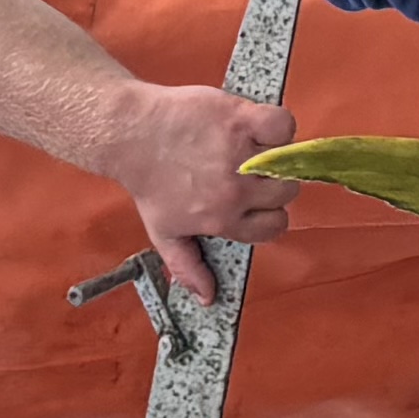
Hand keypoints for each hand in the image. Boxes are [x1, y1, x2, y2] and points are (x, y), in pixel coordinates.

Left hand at [100, 81, 298, 296]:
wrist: (130, 135)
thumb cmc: (147, 181)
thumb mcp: (163, 232)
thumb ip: (187, 267)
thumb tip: (209, 298)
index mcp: (224, 219)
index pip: (274, 227)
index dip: (268, 214)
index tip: (255, 201)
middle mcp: (237, 191)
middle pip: (285, 192)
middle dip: (272, 183)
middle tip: (252, 171)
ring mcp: (241, 153)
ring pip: (288, 160)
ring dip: (277, 153)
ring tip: (256, 147)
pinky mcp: (241, 119)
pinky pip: (283, 124)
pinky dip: (278, 125)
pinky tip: (259, 125)